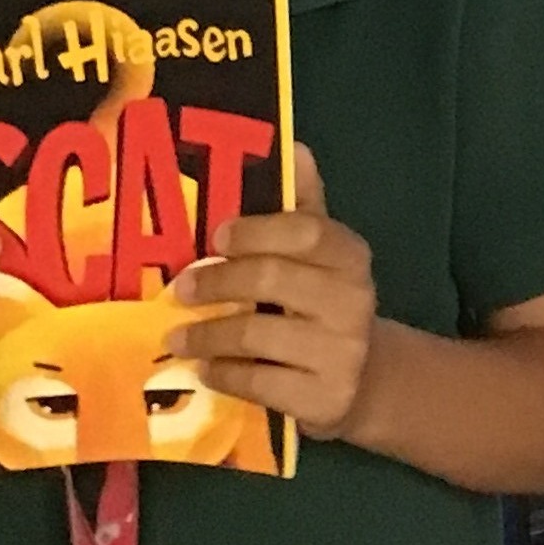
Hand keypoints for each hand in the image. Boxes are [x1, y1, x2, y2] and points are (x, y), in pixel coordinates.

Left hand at [169, 145, 378, 441]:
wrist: (367, 380)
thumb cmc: (325, 304)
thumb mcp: (322, 255)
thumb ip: (302, 206)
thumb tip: (293, 146)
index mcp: (349, 255)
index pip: (304, 231)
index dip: (255, 231)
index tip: (214, 237)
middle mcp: (352, 299)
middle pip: (274, 279)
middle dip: (217, 282)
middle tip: (178, 289)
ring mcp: (341, 352)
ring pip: (259, 334)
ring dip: (207, 334)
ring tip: (176, 336)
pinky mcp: (323, 398)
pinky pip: (259, 382)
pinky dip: (224, 374)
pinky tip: (204, 370)